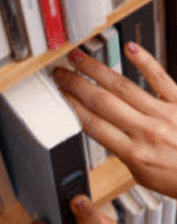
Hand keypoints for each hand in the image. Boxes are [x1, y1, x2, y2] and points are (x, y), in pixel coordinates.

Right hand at [53, 43, 176, 197]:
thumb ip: (123, 153)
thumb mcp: (143, 175)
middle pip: (102, 102)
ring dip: (97, 70)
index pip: (93, 124)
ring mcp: (164, 114)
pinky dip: (144, 61)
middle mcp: (147, 130)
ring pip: (123, 86)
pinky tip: (130, 48)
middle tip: (61, 73)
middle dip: (76, 84)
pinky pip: (160, 78)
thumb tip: (105, 135)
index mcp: (134, 153)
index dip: (72, 106)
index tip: (60, 95)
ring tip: (80, 58)